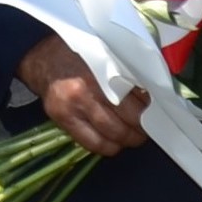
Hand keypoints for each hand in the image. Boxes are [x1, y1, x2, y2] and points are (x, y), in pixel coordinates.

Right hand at [17, 36, 146, 156]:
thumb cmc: (80, 54)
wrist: (43, 59)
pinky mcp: (64, 120)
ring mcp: (74, 107)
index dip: (151, 107)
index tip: (158, 110)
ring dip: (128, 140)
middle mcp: (88, 89)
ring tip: (133, 136)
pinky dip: (108, 147)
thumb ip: (127, 72)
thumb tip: (150, 93)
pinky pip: (93, 144)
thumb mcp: (106, 54)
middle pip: (127, 119)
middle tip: (149, 127)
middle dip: (142, 127)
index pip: (137, 96)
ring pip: (113, 135)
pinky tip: (114, 142)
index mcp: (103, 68)